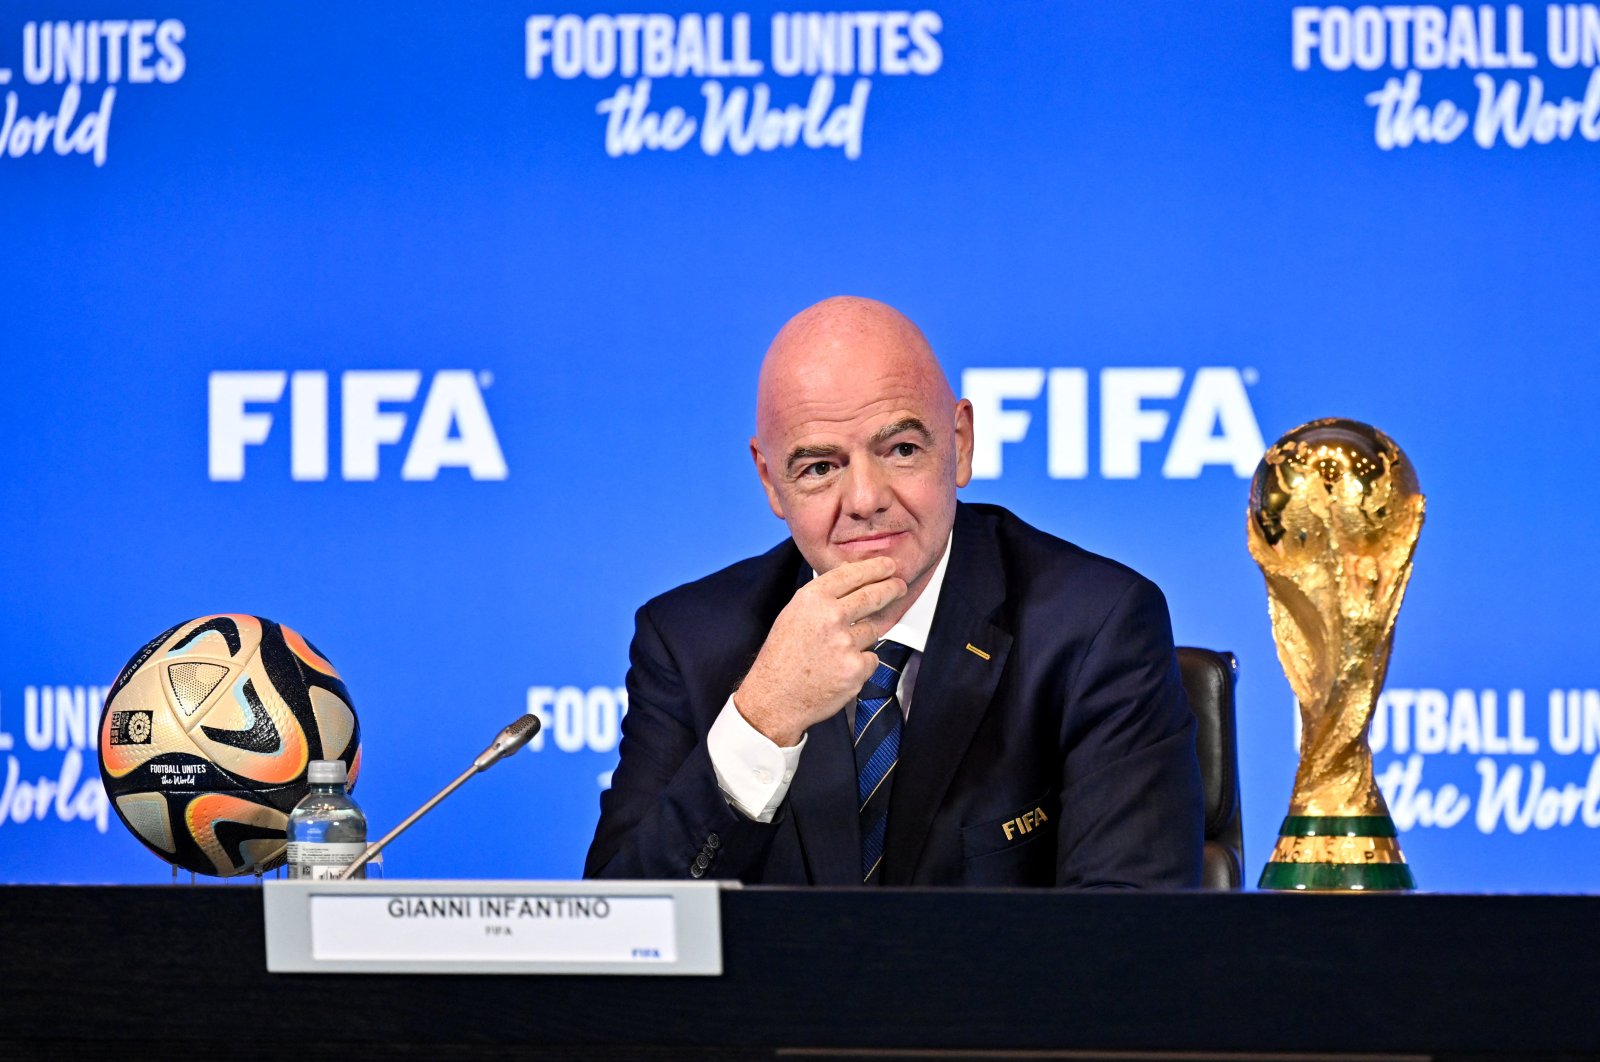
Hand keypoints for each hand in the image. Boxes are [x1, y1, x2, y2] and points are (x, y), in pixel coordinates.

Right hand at [733, 557, 906, 746]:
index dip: (875, 568)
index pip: (852, 574)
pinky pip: (871, 658)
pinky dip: (861, 663)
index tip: (888, 566)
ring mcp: (845, 643)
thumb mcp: (793, 614)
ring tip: (838, 650)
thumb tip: (852, 576)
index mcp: (812, 599)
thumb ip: (822, 596)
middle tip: (899, 586)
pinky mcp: (856, 668)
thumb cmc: (782, 657)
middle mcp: (830, 616)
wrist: (774, 697)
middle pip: (873, 596)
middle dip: (891, 589)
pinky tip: (839, 669)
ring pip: (873, 630)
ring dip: (863, 637)